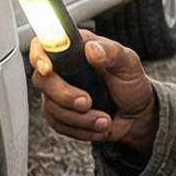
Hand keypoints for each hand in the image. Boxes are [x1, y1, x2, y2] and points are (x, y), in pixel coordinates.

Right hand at [29, 34, 157, 153]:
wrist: (136, 115)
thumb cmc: (130, 84)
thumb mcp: (129, 65)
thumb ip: (112, 53)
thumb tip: (92, 48)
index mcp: (75, 48)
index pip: (43, 45)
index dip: (39, 56)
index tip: (49, 69)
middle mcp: (62, 69)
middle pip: (42, 80)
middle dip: (64, 95)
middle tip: (88, 102)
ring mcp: (57, 92)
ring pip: (51, 107)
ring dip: (80, 118)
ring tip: (105, 120)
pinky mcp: (60, 114)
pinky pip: (59, 125)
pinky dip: (81, 129)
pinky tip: (98, 126)